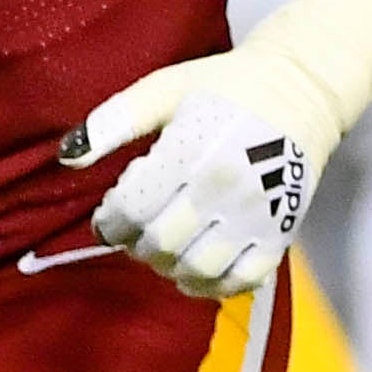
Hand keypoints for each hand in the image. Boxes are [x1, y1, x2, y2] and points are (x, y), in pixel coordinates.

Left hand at [67, 72, 313, 297]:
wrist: (303, 88)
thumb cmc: (225, 85)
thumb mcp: (164, 88)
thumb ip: (114, 121)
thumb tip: (68, 157)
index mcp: (191, 150)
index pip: (132, 210)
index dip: (108, 223)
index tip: (108, 217)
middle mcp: (223, 188)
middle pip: (160, 244)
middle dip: (136, 244)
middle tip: (136, 230)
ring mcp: (256, 214)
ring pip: (197, 268)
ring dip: (169, 267)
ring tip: (164, 249)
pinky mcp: (282, 232)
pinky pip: (241, 280)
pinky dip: (212, 286)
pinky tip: (196, 270)